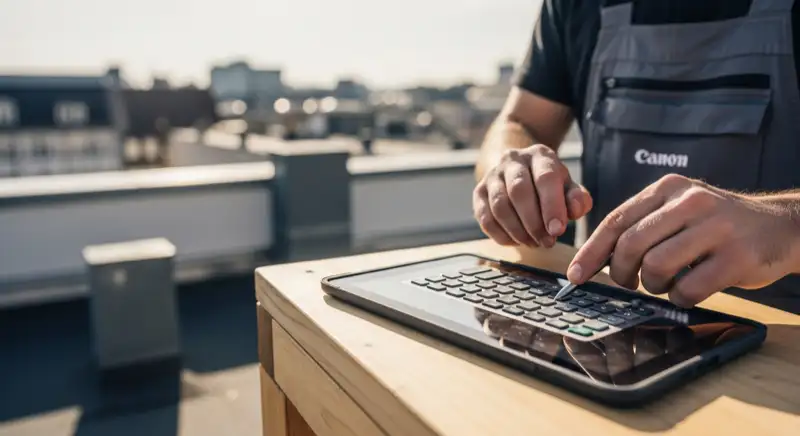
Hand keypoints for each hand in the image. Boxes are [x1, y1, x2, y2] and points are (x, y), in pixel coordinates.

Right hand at [473, 144, 592, 247]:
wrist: (519, 170)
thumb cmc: (548, 184)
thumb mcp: (568, 187)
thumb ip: (577, 199)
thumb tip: (575, 209)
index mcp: (540, 155)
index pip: (545, 178)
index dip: (551, 206)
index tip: (557, 231)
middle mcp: (512, 160)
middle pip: (519, 191)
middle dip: (533, 222)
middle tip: (547, 242)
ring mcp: (492, 175)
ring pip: (500, 206)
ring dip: (518, 231)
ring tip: (533, 243)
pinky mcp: (479, 192)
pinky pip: (485, 218)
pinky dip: (501, 235)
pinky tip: (516, 241)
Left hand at [567, 174, 799, 307]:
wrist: (780, 227)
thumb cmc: (716, 225)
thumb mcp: (679, 210)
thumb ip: (643, 226)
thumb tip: (596, 259)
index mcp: (668, 189)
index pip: (616, 220)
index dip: (591, 251)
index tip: (576, 274)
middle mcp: (690, 202)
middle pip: (630, 245)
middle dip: (621, 273)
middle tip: (628, 283)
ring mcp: (715, 228)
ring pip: (655, 267)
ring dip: (653, 285)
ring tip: (665, 282)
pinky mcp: (736, 257)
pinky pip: (688, 288)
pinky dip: (680, 297)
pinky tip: (688, 290)